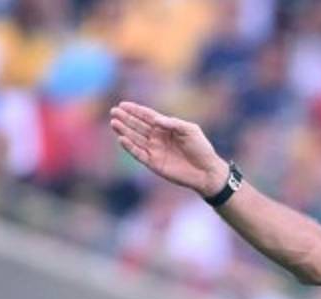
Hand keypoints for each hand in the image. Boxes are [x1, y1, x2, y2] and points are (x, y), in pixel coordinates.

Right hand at [109, 101, 225, 195]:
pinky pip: (138, 154)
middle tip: (114, 111)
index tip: (123, 104)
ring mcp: (155, 150)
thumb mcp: (190, 130)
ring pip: (135, 138)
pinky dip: (130, 147)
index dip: (135, 110)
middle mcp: (158, 138)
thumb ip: (173, 123)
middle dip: (126, 118)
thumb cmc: (201, 148)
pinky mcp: (154, 163)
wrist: (206, 171)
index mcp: (166, 127)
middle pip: (138, 126)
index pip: (147, 116)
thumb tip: (156, 119)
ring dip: (124, 131)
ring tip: (114, 123)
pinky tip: (121, 139)